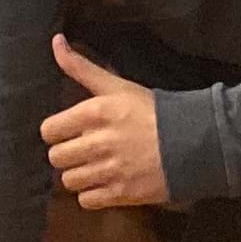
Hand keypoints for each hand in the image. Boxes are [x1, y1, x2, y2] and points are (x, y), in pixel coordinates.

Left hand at [40, 34, 167, 209]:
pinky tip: (104, 182)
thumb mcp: (116, 85)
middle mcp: (97, 143)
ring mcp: (109, 171)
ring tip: (94, 166)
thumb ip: (80, 66)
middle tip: (83, 149)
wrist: (192, 142)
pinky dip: (92, 194)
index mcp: (93, 113)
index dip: (56, 132)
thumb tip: (55, 41)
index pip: (48, 131)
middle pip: (56, 157)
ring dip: (79, 174)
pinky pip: (87, 201)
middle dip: (67, 153)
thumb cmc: (151, 110)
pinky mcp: (121, 194)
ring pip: (69, 181)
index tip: (70, 131)